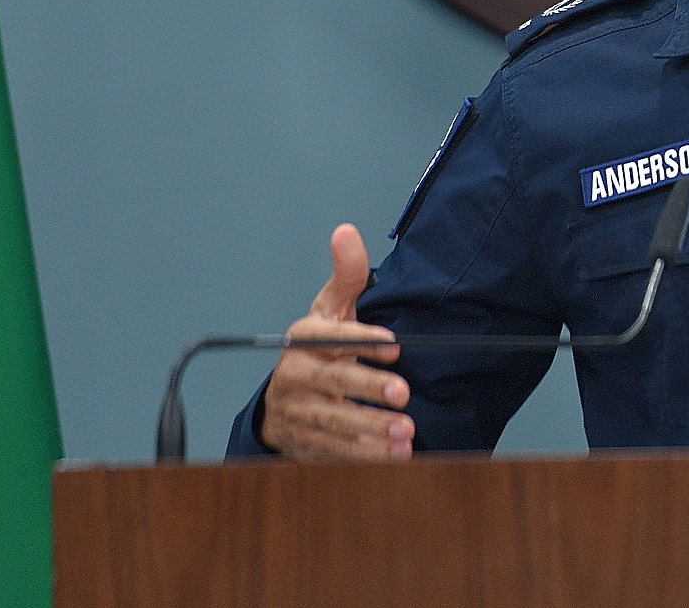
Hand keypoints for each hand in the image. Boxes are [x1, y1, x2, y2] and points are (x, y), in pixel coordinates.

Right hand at [260, 224, 416, 459]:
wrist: (283, 401)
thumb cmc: (318, 346)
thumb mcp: (329, 309)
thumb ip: (346, 275)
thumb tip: (346, 231)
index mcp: (304, 339)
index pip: (331, 337)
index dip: (361, 341)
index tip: (394, 345)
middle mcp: (296, 375)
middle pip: (334, 382)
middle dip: (369, 389)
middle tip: (404, 395)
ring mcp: (299, 412)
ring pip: (335, 422)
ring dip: (371, 430)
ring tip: (406, 434)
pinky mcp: (305, 443)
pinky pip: (334, 452)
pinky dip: (363, 457)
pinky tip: (394, 457)